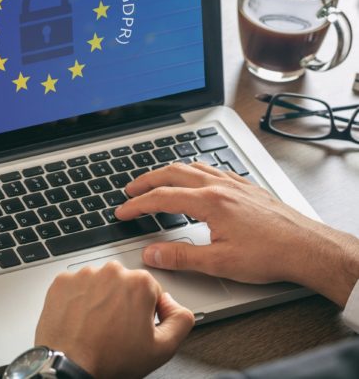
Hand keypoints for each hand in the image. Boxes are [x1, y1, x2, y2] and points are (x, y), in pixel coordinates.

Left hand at [35, 261, 193, 378]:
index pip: (150, 291)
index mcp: (139, 282)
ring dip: (100, 299)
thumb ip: (181, 320)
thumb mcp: (162, 349)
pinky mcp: (63, 281)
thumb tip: (174, 304)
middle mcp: (112, 271)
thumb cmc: (110, 359)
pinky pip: (76, 286)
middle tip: (115, 329)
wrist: (69, 366)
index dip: (145, 312)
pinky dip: (77, 299)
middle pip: (124, 284)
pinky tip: (80, 319)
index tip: (135, 326)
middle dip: (123, 302)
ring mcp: (85, 274)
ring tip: (95, 325)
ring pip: (99, 283)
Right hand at [115, 162, 358, 307]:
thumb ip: (180, 256)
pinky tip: (195, 177)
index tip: (123, 211)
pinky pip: (212, 169)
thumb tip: (151, 253)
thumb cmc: (270, 254)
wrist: (307, 247)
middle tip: (130, 189)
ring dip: (168, 172)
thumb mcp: (219, 262)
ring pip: (192, 167)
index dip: (137, 204)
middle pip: (172, 173)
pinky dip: (193, 170)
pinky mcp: (245, 187)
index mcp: (209, 202)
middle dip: (146, 180)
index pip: (162, 198)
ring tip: (156, 180)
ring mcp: (233, 183)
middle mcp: (219, 186)